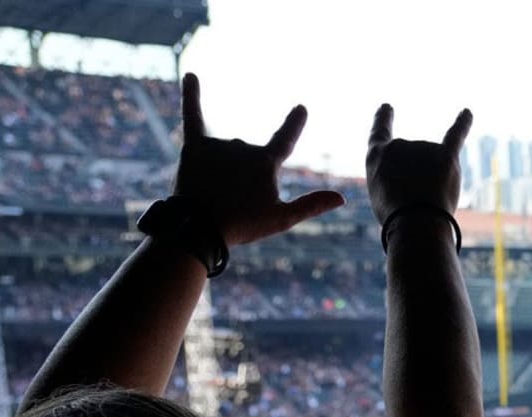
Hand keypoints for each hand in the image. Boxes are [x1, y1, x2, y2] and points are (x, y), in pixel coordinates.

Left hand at [173, 75, 344, 245]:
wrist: (198, 227)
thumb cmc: (242, 224)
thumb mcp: (281, 219)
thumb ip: (311, 205)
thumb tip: (341, 198)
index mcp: (266, 162)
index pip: (285, 138)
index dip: (294, 124)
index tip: (300, 108)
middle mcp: (243, 146)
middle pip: (250, 155)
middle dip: (244, 177)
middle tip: (234, 205)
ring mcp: (219, 145)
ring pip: (227, 150)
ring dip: (224, 169)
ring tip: (215, 196)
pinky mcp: (194, 146)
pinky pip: (192, 115)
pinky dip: (191, 94)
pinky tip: (190, 74)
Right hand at [366, 103, 471, 225]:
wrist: (415, 222)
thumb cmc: (396, 217)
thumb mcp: (385, 197)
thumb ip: (401, 181)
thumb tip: (427, 176)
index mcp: (377, 155)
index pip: (379, 134)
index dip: (383, 120)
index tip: (387, 107)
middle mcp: (399, 145)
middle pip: (414, 164)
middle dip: (417, 186)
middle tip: (412, 207)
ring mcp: (423, 148)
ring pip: (434, 167)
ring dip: (434, 187)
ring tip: (427, 202)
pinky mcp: (446, 156)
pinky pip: (456, 135)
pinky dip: (463, 123)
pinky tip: (467, 112)